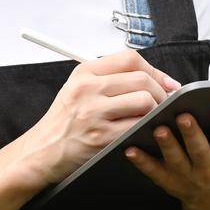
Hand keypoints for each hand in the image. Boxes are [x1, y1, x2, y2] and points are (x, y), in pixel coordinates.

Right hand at [17, 49, 180, 188]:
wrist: (42, 151)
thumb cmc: (64, 121)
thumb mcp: (77, 88)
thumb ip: (108, 77)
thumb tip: (151, 77)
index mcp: (84, 72)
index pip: (129, 59)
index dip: (155, 70)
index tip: (166, 82)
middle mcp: (88, 89)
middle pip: (141, 79)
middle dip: (161, 91)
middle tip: (166, 102)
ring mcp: (94, 113)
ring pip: (144, 101)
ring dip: (157, 110)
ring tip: (156, 117)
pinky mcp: (102, 137)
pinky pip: (138, 126)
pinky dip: (148, 128)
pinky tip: (147, 131)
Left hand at [124, 104, 209, 209]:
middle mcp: (209, 169)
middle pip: (199, 150)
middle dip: (192, 133)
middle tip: (184, 114)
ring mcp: (188, 178)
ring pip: (175, 160)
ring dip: (166, 145)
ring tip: (157, 127)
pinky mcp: (171, 183)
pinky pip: (154, 173)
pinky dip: (142, 162)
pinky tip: (129, 149)